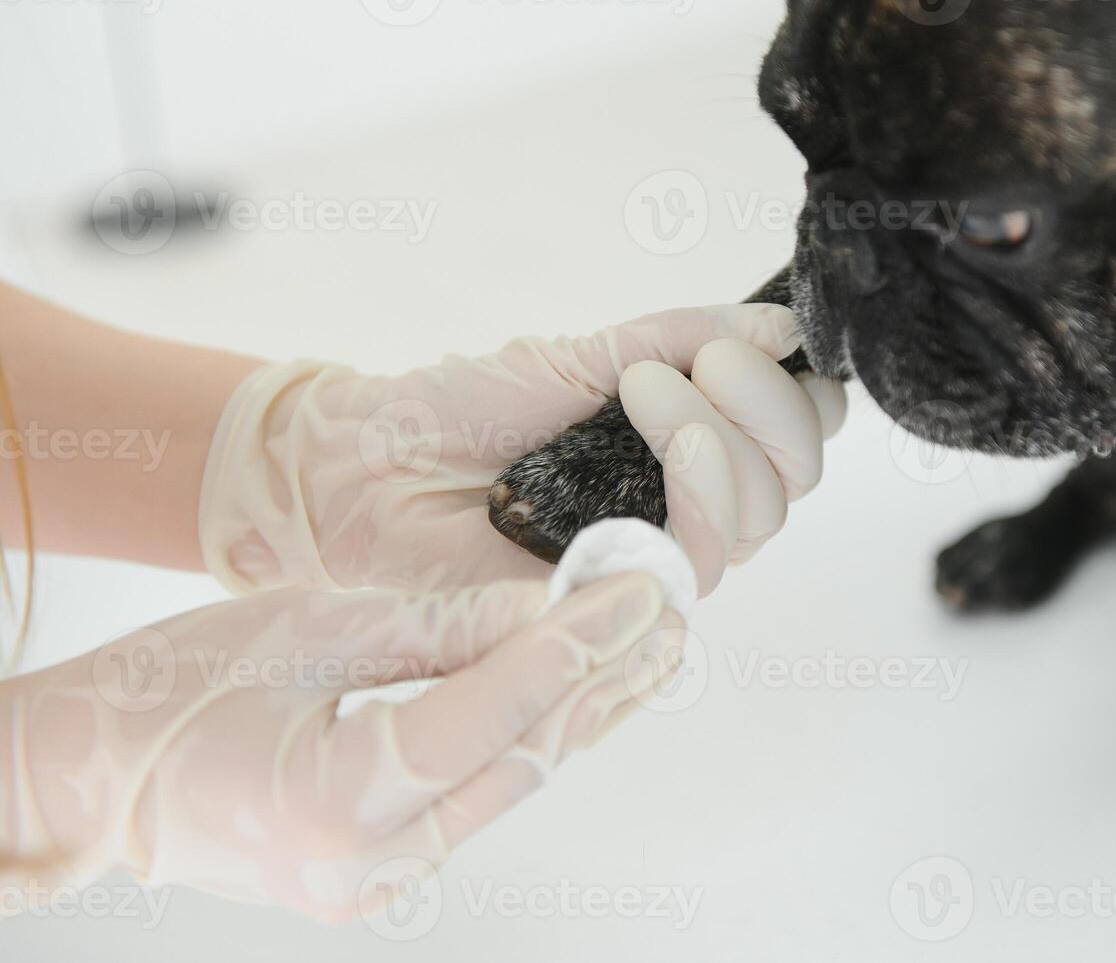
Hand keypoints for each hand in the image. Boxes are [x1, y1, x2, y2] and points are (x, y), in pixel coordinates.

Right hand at [0, 572, 682, 918]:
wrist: (87, 782)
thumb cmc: (166, 691)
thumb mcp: (303, 627)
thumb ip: (434, 627)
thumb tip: (545, 604)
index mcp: (334, 798)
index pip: (494, 712)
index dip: (576, 643)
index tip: (641, 586)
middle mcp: (367, 865)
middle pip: (521, 759)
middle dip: (605, 679)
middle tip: (674, 610)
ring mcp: (375, 884)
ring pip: (510, 783)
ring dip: (583, 711)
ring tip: (652, 649)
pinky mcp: (380, 876)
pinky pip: (477, 797)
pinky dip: (529, 737)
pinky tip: (580, 693)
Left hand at [199, 304, 845, 593]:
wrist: (366, 464)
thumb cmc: (460, 410)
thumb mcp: (583, 355)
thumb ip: (683, 340)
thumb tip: (783, 324)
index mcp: (689, 451)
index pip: (796, 438)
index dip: (794, 394)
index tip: (736, 345)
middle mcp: (684, 511)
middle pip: (791, 484)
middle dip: (762, 412)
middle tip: (691, 366)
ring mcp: (650, 561)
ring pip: (755, 525)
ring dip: (717, 445)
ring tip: (643, 395)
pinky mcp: (613, 604)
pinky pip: (694, 569)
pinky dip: (687, 499)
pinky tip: (640, 448)